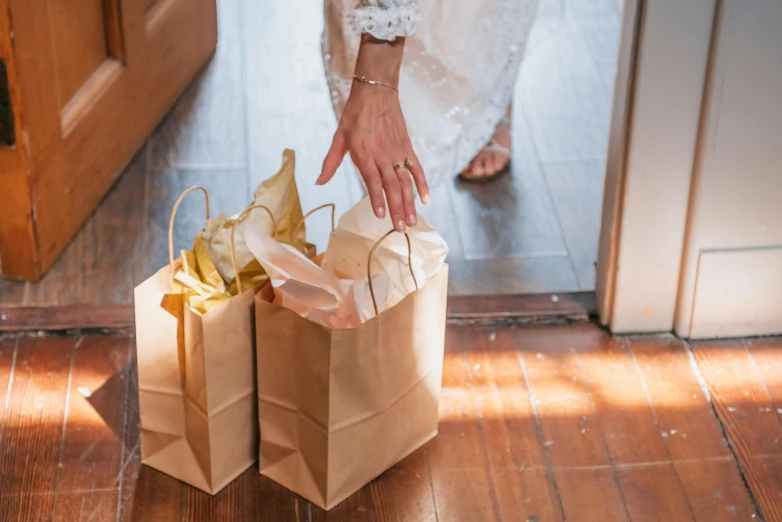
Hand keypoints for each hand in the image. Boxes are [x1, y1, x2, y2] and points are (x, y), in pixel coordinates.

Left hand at [316, 36, 429, 231]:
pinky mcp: (407, 148)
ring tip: (412, 221)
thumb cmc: (355, 114)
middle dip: (397, 209)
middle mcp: (383, 155)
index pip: (373, 181)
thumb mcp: (339, 137)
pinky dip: (423, 184)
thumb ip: (330, 162)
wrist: (376, 91)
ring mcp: (397, 152)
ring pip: (406, 182)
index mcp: (365, 153)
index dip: (378, 198)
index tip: (381, 216)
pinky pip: (417, 169)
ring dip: (410, 203)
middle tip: (401, 228)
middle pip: (392, 186)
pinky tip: (426, 200)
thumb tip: (319, 182)